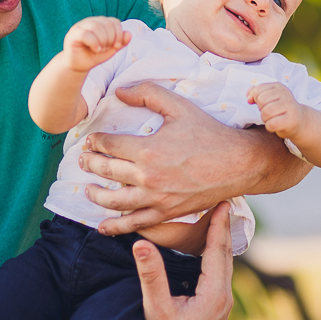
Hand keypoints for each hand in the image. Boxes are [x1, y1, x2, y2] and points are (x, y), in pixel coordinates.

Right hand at [64, 16, 130, 72]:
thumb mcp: (111, 50)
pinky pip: (85, 33)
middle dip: (110, 38)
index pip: (114, 22)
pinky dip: (94, 43)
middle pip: (106, 23)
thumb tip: (129, 34)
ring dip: (102, 40)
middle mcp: (90, 21)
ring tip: (101, 50)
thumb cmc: (94, 56)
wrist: (79, 66)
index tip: (117, 46)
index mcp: (100, 23)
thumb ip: (121, 42)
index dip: (119, 34)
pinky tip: (96, 50)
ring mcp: (80, 26)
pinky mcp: (73, 34)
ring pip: (96, 26)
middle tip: (106, 49)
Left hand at [81, 82, 255, 233]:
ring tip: (87, 189)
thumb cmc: (209, 133)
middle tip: (82, 160)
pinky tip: (102, 227)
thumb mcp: (178, 106)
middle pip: (106, 171)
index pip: (109, 146)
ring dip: (95, 195)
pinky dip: (115, 227)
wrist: (238, 163)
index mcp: (147, 149)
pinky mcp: (166, 213)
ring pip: (114, 201)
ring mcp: (156, 198)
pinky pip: (135, 223)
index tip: (91, 140)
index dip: (95, 142)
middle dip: (90, 164)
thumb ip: (147, 94)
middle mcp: (148, 177)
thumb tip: (118, 92)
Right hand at [133, 203, 233, 319]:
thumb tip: (141, 243)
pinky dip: (215, 259)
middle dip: (223, 228)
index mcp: (214, 294)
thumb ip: (151, 275)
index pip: (218, 250)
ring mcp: (221, 307)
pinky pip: (219, 277)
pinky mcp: (214, 313)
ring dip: (220, 243)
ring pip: (223, 267)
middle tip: (224, 203)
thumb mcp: (155, 309)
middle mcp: (223, 299)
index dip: (220, 224)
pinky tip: (208, 252)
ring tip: (219, 221)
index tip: (224, 202)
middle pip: (226, 255)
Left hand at [246, 82, 303, 139]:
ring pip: (265, 112)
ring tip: (273, 118)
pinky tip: (276, 125)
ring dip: (265, 119)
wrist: (299, 121)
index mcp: (278, 86)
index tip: (264, 104)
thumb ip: (256, 93)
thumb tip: (249, 98)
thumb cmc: (279, 109)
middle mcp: (285, 94)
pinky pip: (271, 124)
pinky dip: (270, 127)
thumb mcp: (268, 97)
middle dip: (261, 109)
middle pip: (261, 101)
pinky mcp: (291, 120)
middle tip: (269, 113)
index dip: (256, 99)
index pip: (258, 90)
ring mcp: (290, 107)